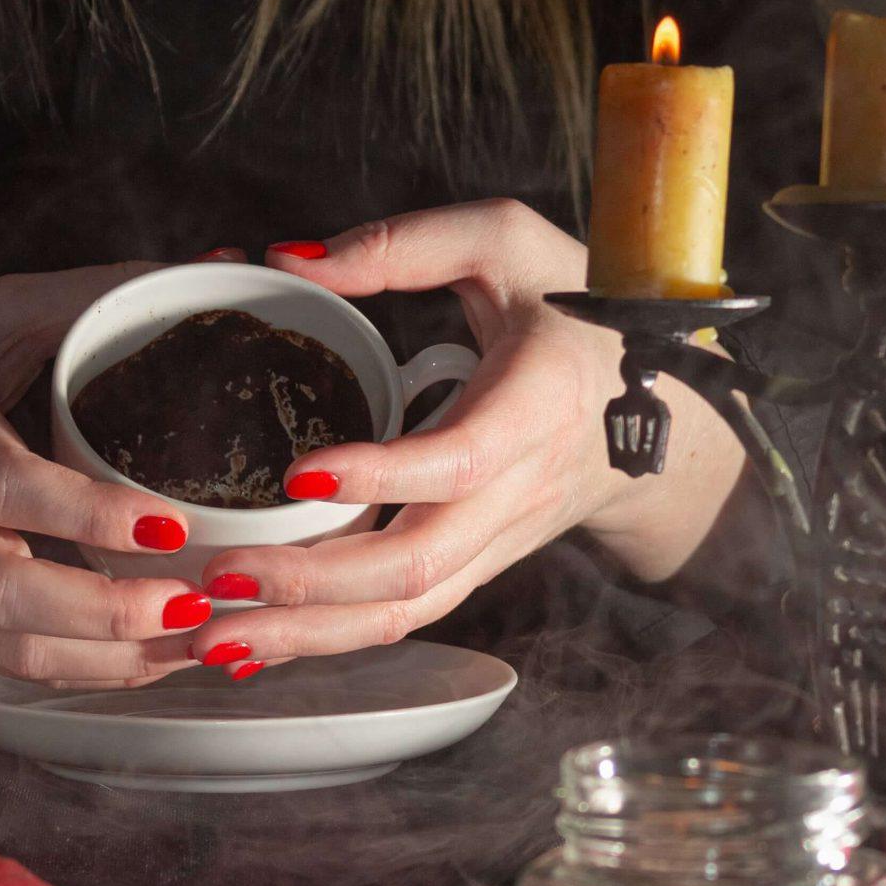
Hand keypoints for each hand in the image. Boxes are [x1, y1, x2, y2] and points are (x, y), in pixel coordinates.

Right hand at [0, 264, 215, 686]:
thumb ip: (94, 298)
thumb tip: (217, 269)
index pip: (4, 483)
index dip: (87, 515)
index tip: (170, 524)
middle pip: (1, 586)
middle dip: (106, 610)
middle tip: (195, 603)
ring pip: (5, 643)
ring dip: (105, 658)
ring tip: (189, 642)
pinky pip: (3, 664)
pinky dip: (80, 672)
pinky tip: (146, 661)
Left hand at [180, 201, 750, 671]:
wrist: (667, 403)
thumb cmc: (581, 313)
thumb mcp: (509, 242)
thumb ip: (405, 244)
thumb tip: (291, 262)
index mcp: (535, 406)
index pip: (461, 461)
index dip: (385, 476)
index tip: (304, 469)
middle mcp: (518, 491)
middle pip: (418, 565)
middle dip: (314, 583)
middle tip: (223, 576)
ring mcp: (498, 540)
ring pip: (407, 610)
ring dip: (310, 632)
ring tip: (217, 636)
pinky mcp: (476, 564)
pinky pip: (404, 615)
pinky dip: (329, 638)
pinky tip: (258, 643)